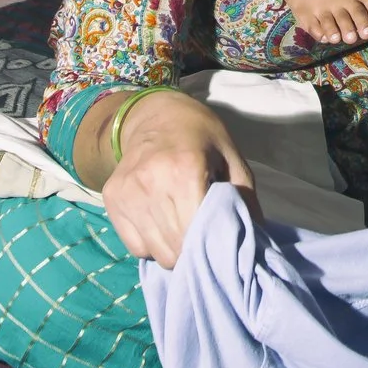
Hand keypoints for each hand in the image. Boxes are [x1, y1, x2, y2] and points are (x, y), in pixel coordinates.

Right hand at [99, 91, 258, 268]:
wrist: (154, 115)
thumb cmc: (200, 137)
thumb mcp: (231, 157)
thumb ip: (244, 197)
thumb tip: (256, 236)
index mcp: (185, 169)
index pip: (196, 233)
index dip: (211, 242)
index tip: (218, 238)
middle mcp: (150, 182)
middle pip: (174, 250)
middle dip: (192, 250)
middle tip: (200, 233)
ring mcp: (127, 193)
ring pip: (154, 253)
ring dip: (172, 248)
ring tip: (180, 225)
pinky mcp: (111, 200)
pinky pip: (135, 246)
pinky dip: (150, 244)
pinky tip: (160, 222)